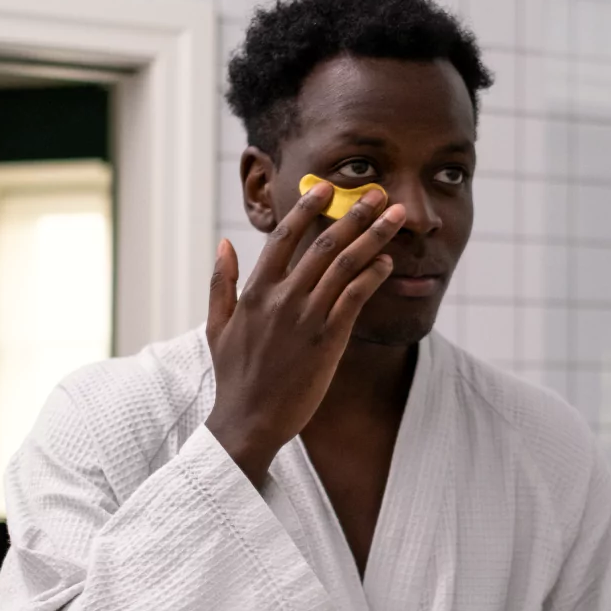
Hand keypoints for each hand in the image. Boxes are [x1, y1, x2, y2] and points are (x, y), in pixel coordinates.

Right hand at [204, 181, 405, 484]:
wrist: (247, 422)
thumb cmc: (234, 377)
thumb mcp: (216, 326)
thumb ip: (221, 282)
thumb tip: (223, 243)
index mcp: (255, 292)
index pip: (283, 237)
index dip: (307, 209)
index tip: (327, 188)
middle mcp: (282, 298)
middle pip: (323, 244)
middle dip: (354, 214)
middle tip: (378, 192)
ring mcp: (306, 318)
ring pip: (344, 266)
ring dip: (373, 237)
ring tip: (394, 217)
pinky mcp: (328, 341)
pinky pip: (354, 299)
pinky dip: (372, 276)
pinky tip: (387, 262)